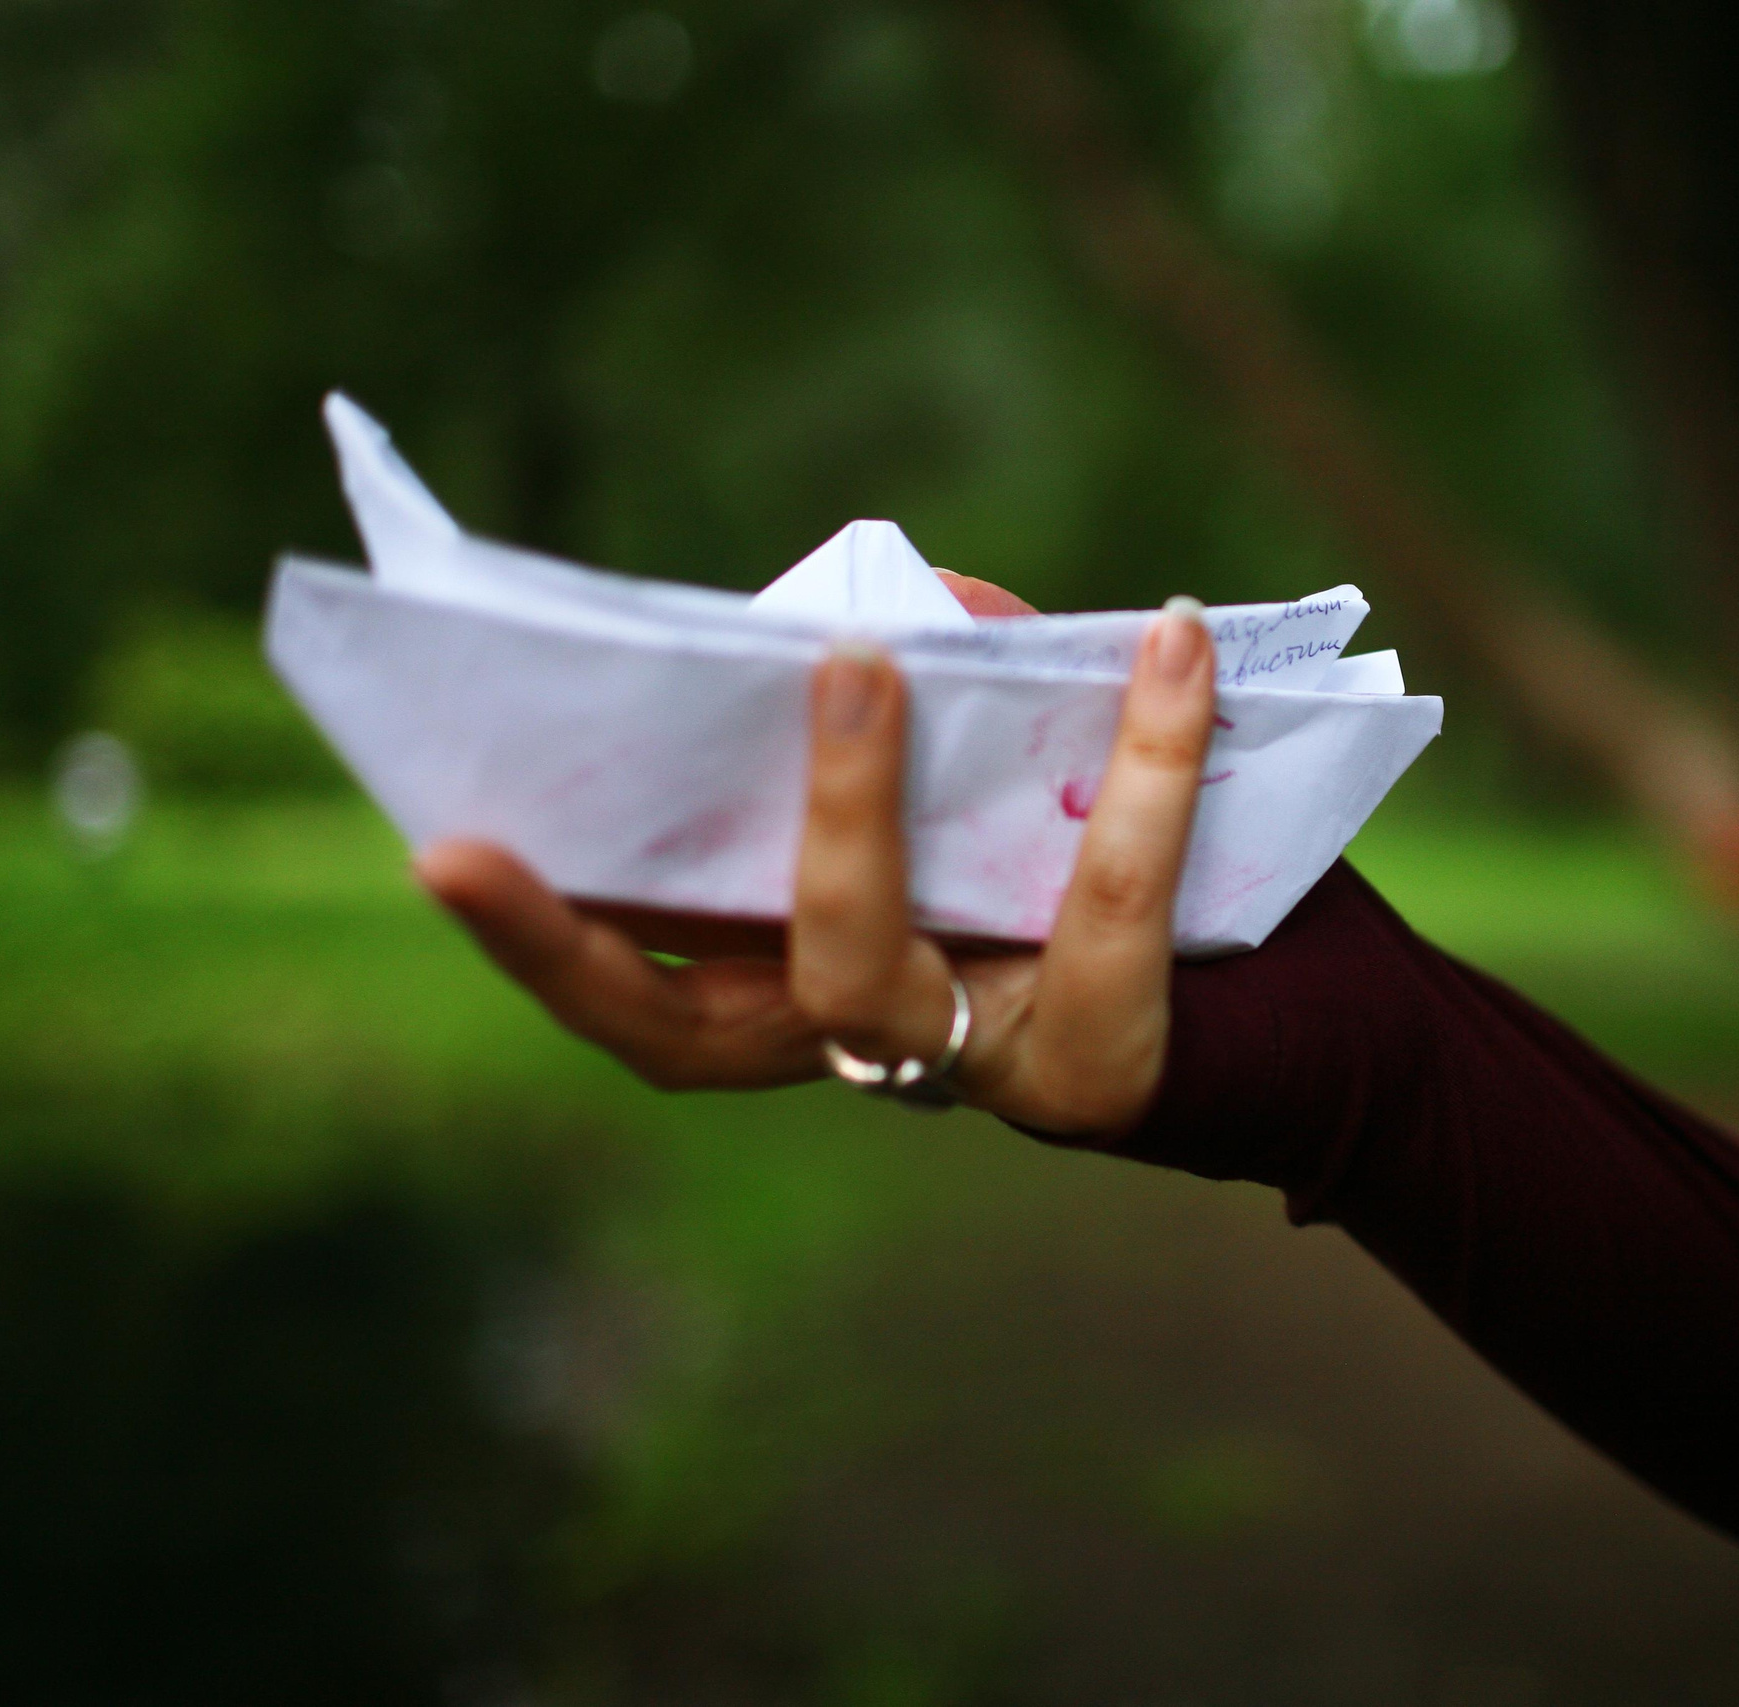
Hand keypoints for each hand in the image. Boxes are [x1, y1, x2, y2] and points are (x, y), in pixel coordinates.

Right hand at [414, 582, 1217, 1137]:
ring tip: (860, 662)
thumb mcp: (997, 774)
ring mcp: (966, 1070)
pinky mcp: (1100, 1067)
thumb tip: (888, 604)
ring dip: (842, 809)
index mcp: (800, 981)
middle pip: (674, 1033)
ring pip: (858, 970)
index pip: (634, 986)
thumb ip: (933, 695)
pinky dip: (1146, 761)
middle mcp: (858, 1047)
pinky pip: (1106, 904)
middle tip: (466, 844)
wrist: (1297, 995)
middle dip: (563, 943)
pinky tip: (1174, 642)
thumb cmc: (1106, 862)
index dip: (536, 935)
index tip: (441, 843)